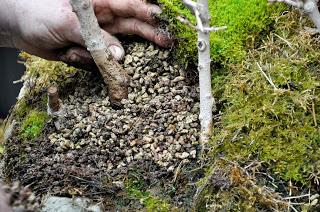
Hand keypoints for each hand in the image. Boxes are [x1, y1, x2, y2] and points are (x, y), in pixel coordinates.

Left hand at [11, 0, 170, 64]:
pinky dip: (86, 63)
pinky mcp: (89, 53)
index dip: (148, 13)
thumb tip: (120, 55)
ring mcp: (97, 37)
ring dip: (119, 57)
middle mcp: (102, 20)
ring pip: (118, 48)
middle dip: (150, 34)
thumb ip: (95, 38)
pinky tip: (68, 55)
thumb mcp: (67, 22)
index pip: (130, 5)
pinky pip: (98, 63)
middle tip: (167, 42)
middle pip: (133, 26)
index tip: (163, 21)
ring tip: (119, 62)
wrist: (19, 29)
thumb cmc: (39, 14)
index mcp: (99, 3)